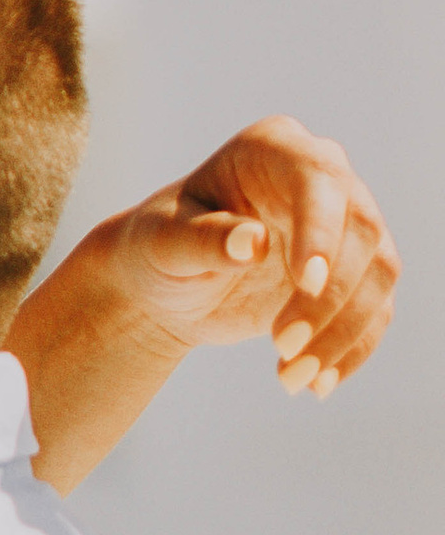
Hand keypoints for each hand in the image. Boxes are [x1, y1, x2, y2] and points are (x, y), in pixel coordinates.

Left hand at [103, 117, 396, 398]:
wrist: (166, 287)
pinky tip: (318, 385)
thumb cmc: (157, 249)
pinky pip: (375, 310)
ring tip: (291, 379)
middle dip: (330, 297)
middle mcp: (321, 179)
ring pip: (378, 273)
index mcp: (273, 149)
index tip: (307, 283)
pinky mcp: (351, 274)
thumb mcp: (163, 243)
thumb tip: (251, 242)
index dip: (321, 229)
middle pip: (361, 231)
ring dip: (342, 333)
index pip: (319, 179)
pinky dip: (352, 350)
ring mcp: (343, 226)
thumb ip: (202, 239)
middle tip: (283, 350)